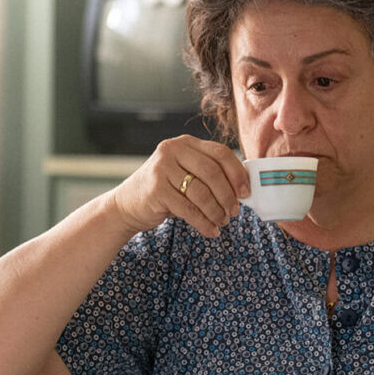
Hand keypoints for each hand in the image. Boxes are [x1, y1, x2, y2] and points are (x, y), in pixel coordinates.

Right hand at [110, 136, 249, 237]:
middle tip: (235, 211)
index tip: (246, 192)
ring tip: (222, 222)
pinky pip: (188, 210)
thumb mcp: (185, 174)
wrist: (127, 205)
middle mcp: (172, 151)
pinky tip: (211, 231)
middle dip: (228, 195)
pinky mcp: (156, 190)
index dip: (237, 173)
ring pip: (201, 192)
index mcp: (186, 143)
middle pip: (212, 172)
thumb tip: (242, 189)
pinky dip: (204, 223)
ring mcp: (162, 169)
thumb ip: (209, 175)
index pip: (220, 152)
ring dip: (216, 211)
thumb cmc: (164, 191)